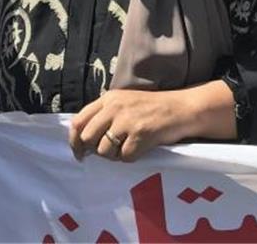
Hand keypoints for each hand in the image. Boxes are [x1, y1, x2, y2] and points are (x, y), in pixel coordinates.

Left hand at [69, 89, 193, 161]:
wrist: (182, 108)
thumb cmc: (153, 108)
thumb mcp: (125, 102)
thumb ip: (104, 115)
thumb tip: (83, 140)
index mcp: (109, 99)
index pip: (78, 120)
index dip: (74, 140)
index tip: (79, 151)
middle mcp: (115, 108)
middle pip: (88, 137)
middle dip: (94, 150)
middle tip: (107, 152)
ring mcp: (127, 121)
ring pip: (104, 150)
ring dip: (114, 155)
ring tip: (129, 146)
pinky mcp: (140, 134)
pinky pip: (124, 157)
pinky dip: (131, 157)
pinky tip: (141, 147)